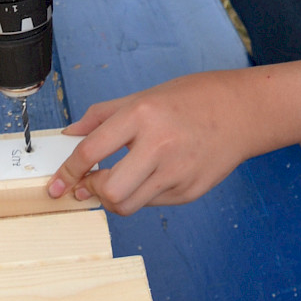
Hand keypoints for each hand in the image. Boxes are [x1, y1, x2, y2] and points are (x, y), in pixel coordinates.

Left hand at [47, 70, 260, 214]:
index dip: (68, 171)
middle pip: (110, 191)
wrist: (244, 111)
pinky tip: (154, 174)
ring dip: (115, 199)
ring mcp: (177, 172)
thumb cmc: (194, 98)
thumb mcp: (145, 95)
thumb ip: (104, 116)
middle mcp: (159, 145)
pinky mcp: (190, 191)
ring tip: (119, 181)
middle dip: (93, 192)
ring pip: (129, 205)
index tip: (56, 185)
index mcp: (143, 114)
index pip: (92, 151)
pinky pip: (153, 202)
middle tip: (89, 184)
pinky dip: (144, 193)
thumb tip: (71, 134)